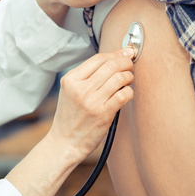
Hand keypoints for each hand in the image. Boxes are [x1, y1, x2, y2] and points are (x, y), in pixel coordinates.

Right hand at [47, 47, 135, 164]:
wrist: (64, 142)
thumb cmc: (70, 116)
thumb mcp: (70, 91)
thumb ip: (87, 75)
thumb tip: (113, 58)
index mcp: (71, 80)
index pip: (98, 58)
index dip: (116, 54)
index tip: (125, 53)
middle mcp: (80, 89)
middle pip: (111, 65)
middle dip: (125, 62)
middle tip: (130, 65)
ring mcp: (92, 101)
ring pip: (119, 78)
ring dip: (129, 76)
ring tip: (128, 80)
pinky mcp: (103, 114)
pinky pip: (124, 94)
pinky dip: (129, 91)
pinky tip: (126, 93)